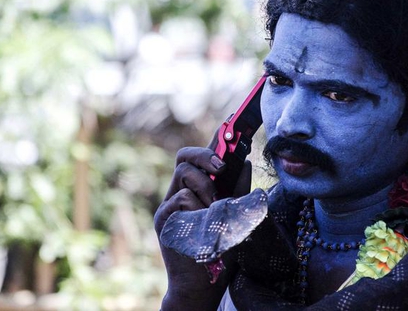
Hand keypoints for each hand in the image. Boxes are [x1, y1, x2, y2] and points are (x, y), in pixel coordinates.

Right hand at [154, 146, 251, 310]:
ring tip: (215, 205)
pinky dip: (197, 207)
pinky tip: (202, 222)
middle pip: (184, 156)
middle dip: (205, 153)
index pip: (204, 157)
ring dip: (205, 185)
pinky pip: (180, 199)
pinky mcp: (163, 219)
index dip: (215, 138)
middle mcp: (181, 192)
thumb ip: (239, 189)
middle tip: (221, 166)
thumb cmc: (220, 251)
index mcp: (199, 188)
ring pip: (182, 173)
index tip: (231, 121)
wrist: (203, 285)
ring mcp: (170, 205)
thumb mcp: (236, 215)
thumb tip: (245, 161)